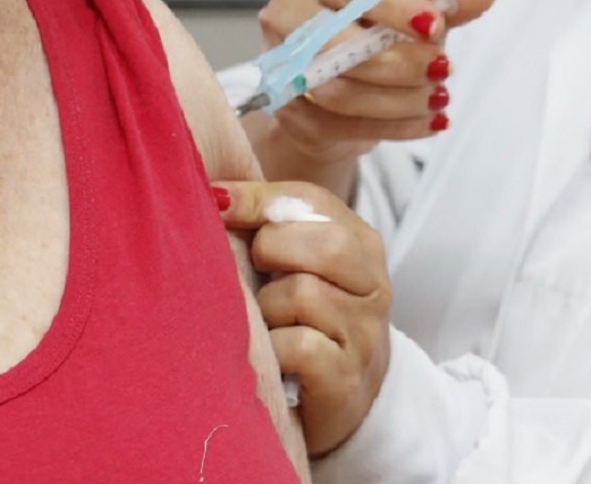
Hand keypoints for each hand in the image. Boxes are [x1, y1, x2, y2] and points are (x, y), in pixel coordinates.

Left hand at [215, 178, 393, 457]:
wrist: (340, 398)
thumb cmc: (304, 320)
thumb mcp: (293, 263)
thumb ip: (264, 221)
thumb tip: (216, 192)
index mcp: (361, 243)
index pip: (312, 199)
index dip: (259, 200)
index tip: (219, 205)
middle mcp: (373, 283)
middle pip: (324, 243)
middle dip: (271, 252)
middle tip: (257, 274)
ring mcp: (365, 333)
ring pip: (304, 294)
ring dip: (268, 308)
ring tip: (267, 322)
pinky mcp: (347, 377)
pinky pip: (299, 345)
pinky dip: (275, 348)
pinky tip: (274, 355)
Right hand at [253, 0, 500, 171]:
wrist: (342, 85)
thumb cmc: (372, 34)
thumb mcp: (414, 11)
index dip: (398, 6)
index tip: (435, 26)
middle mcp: (288, 13)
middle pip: (337, 42)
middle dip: (399, 62)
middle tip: (443, 70)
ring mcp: (281, 64)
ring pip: (338, 90)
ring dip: (399, 100)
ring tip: (439, 99)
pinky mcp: (288, 110)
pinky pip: (339, 126)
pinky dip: (392, 128)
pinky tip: (426, 122)